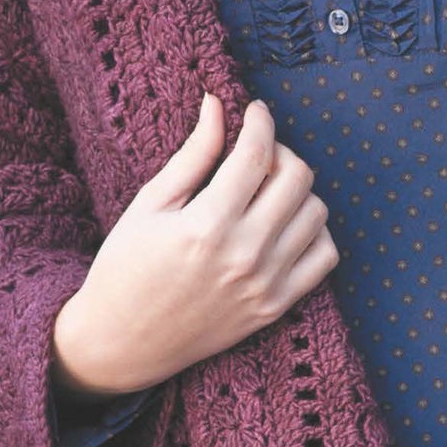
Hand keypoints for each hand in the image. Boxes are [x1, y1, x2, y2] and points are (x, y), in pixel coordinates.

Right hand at [50, 94, 338, 398]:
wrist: (121, 343)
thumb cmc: (125, 267)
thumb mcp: (149, 205)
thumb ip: (192, 155)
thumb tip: (217, 104)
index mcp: (206, 225)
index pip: (257, 154)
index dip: (260, 121)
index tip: (254, 110)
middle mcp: (244, 255)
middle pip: (297, 178)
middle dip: (281, 151)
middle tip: (257, 152)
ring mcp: (265, 285)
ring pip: (316, 212)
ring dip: (298, 189)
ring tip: (267, 189)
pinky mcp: (276, 308)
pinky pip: (325, 257)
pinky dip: (313, 232)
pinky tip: (284, 225)